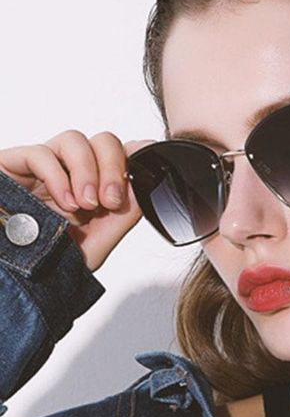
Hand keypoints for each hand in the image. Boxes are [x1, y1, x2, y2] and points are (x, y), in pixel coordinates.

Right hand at [0, 130, 155, 272]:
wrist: (22, 278)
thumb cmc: (57, 259)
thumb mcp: (102, 239)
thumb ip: (127, 210)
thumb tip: (146, 181)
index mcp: (97, 184)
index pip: (121, 153)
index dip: (137, 153)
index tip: (146, 169)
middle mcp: (72, 170)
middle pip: (103, 141)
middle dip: (113, 168)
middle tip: (109, 201)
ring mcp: (45, 166)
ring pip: (74, 139)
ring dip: (87, 171)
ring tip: (85, 205)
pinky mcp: (15, 165)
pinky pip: (41, 152)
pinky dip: (58, 176)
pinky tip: (64, 203)